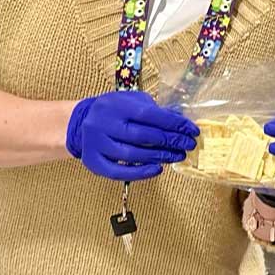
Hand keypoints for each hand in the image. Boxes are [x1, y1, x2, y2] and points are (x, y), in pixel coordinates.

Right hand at [66, 91, 198, 180]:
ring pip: (132, 155)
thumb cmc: (115, 109)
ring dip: (159, 157)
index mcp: (117, 106)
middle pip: (143, 136)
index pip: (150, 115)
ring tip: (178, 156)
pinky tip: (157, 169)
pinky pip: (117, 172)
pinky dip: (139, 173)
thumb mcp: (134, 101)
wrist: (81, 121)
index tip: (193, 131)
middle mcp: (104, 124)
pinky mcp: (92, 161)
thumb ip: (155, 111)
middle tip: (189, 145)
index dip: (175, 124)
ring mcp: (96, 144)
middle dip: (170, 141)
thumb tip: (181, 123)